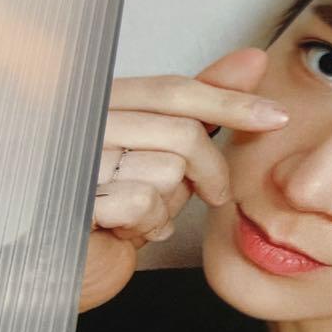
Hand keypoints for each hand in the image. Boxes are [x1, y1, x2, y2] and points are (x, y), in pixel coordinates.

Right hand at [79, 48, 285, 311]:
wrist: (55, 268)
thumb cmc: (109, 210)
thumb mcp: (159, 153)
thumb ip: (198, 111)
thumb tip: (252, 62)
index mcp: (103, 102)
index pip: (174, 89)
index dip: (230, 100)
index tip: (276, 116)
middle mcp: (85, 121)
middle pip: (182, 132)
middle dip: (211, 171)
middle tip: (215, 193)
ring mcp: (76, 158)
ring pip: (168, 170)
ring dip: (169, 205)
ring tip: (143, 213)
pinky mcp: (76, 197)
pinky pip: (144, 203)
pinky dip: (148, 226)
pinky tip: (126, 229)